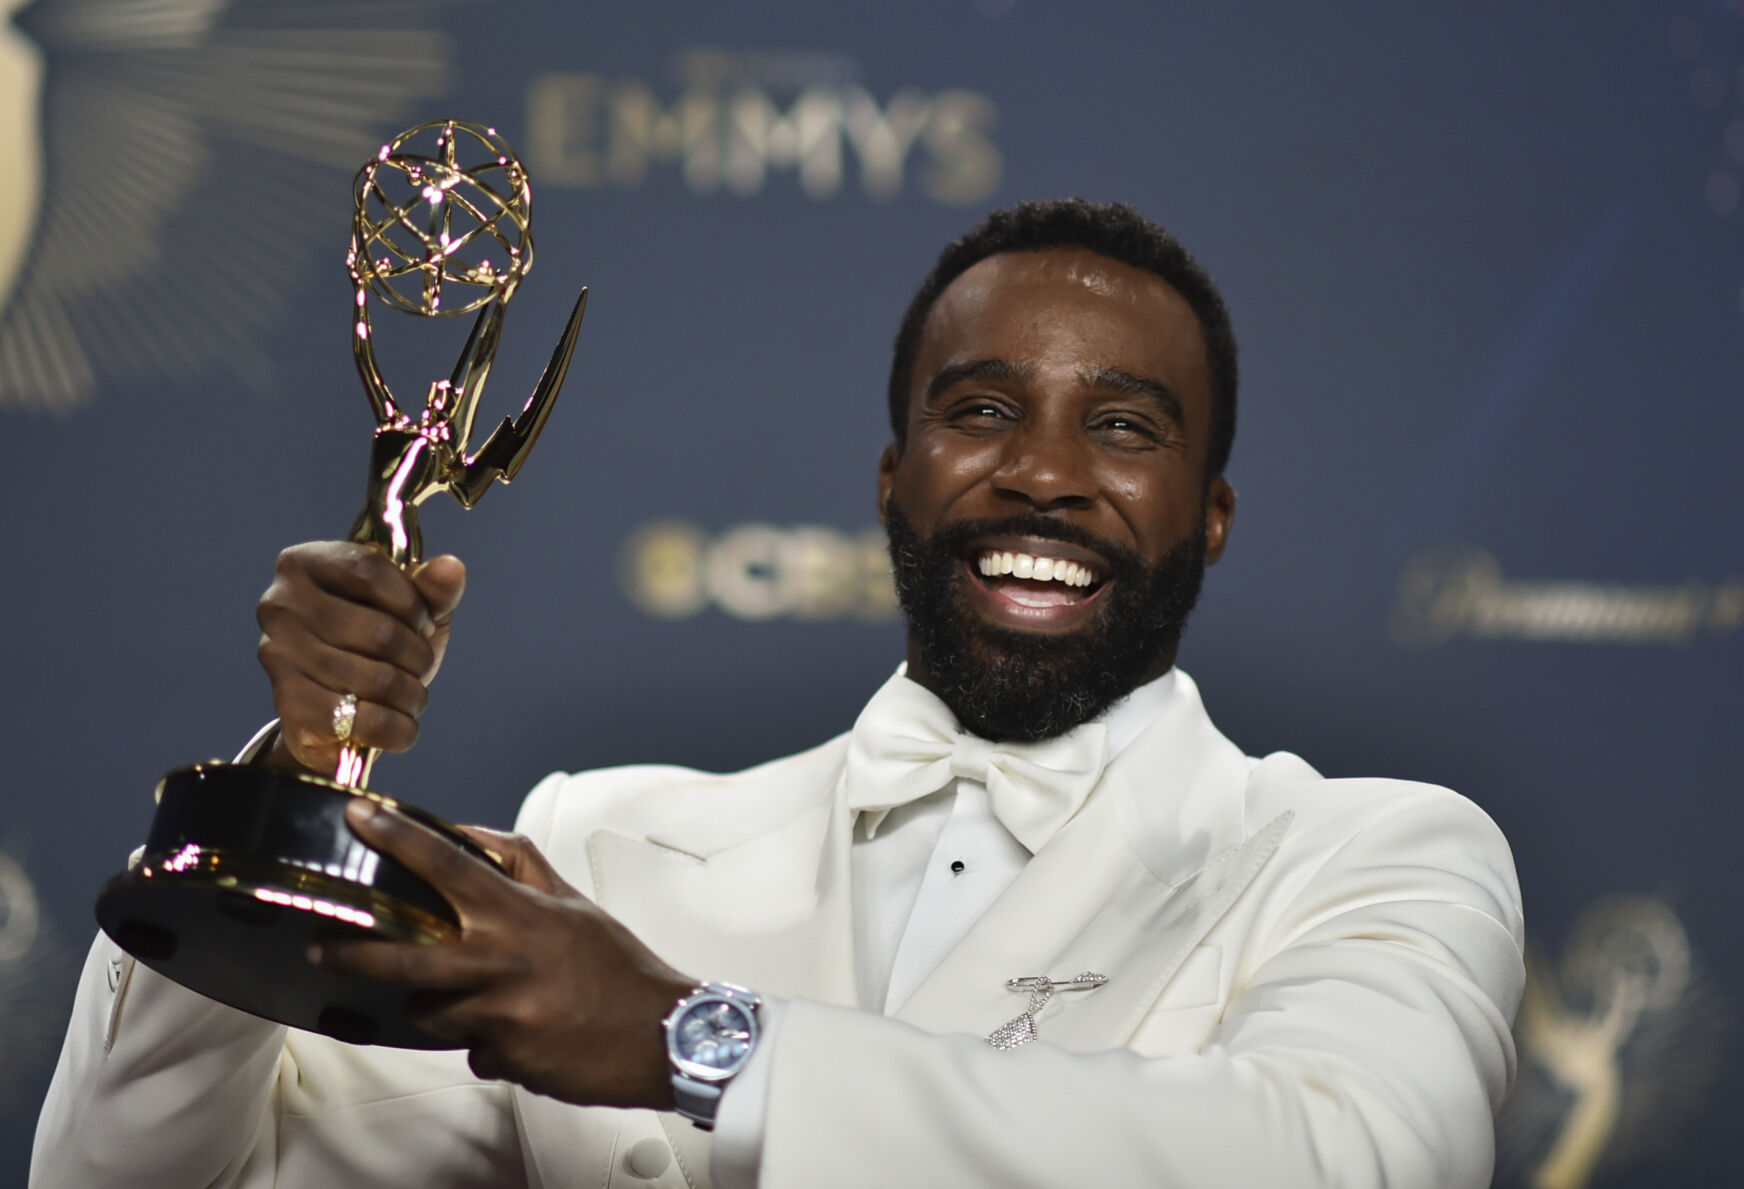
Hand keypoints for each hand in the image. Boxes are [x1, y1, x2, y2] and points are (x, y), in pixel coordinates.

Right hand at [255, 543, 466, 773]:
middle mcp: (281, 605)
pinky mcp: (289, 706)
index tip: (424, 624)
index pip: (368, 570)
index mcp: (305, 564)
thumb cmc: (372, 647)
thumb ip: (433, 589)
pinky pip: (367, 720)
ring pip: (377, 679)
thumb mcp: (410, 610)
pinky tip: (400, 722)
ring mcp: (279, 656)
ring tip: (411, 694)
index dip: (412, 602)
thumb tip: (451, 568)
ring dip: (411, 694)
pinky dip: (399, 727)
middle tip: (419, 665)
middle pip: (379, 631)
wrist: (334, 712)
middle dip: (417, 655)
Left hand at [311, 799, 694, 1107]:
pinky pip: (470, 1048)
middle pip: (405, 955)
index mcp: (520, 915)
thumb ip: (520, 865)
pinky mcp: (504, 1057)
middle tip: (322, 945)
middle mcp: (502, 963)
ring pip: (429, 1011)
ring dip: (439, 1004)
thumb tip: (470, 835)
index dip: (398, 836)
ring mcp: (499, 1015)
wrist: (660, 1036)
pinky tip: (521, 1031)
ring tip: (476, 998)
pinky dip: (485, 1039)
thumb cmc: (619, 968)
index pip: (448, 864)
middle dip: (354, 951)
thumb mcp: (573, 904)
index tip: (360, 816)